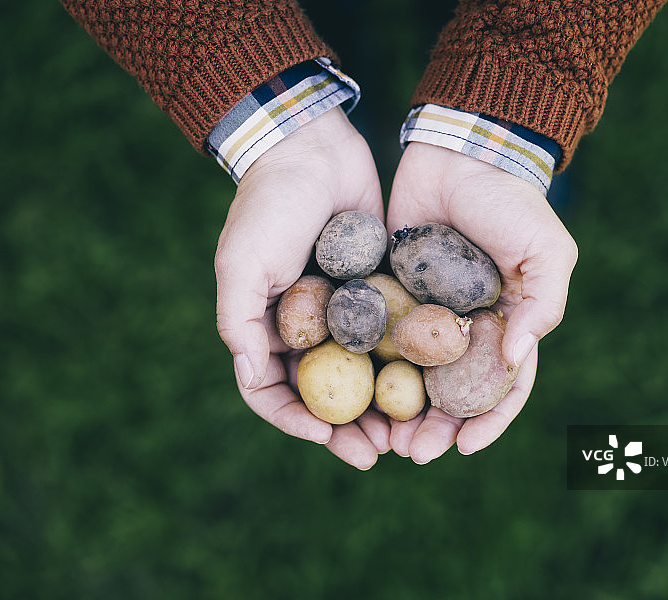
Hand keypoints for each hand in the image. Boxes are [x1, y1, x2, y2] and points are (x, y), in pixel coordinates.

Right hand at [214, 108, 389, 469]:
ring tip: (407, 432)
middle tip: (378, 450)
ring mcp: (342, 313)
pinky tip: (429, 385)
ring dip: (381, 407)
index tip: (328, 437)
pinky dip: (405, 365)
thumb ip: (238, 320)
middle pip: (325, 394)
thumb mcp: (240, 261)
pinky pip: (391, 337)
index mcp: (265, 328)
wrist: (312, 149)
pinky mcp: (376, 292)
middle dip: (348, 427)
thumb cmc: (269, 205)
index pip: (273, 392)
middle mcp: (303, 328)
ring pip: (362, 375)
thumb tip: (250, 377)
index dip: (297, 421)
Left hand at [386, 142, 577, 462]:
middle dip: (436, 426)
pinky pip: (378, 336)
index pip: (501, 386)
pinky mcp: (390, 292)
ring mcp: (425, 312)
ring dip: (400, 410)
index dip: (487, 421)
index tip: (464, 448)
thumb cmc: (511, 203)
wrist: (459, 152)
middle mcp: (464, 326)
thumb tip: (515, 362)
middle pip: (450, 391)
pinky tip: (356, 391)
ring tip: (384, 437)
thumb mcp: (546, 252)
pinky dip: (371, 368)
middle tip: (413, 452)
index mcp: (506, 323)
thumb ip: (540, 308)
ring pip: (411, 375)